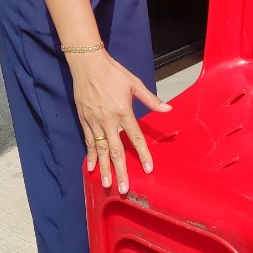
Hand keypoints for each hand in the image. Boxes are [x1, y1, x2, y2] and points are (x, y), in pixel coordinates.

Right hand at [70, 52, 170, 193]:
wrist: (88, 64)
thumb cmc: (113, 72)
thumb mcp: (135, 83)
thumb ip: (151, 100)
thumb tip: (168, 109)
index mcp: (124, 112)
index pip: (135, 138)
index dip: (143, 154)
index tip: (148, 169)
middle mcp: (109, 120)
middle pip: (116, 150)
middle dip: (120, 170)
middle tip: (123, 188)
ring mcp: (95, 121)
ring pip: (100, 149)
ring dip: (104, 167)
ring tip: (107, 183)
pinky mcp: (84, 120)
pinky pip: (88, 141)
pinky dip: (89, 155)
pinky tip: (91, 168)